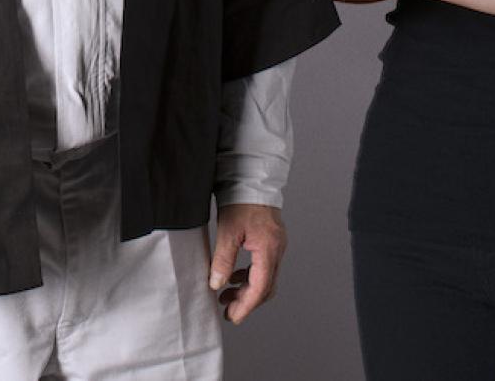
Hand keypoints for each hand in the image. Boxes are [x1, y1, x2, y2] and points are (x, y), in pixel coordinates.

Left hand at [209, 203, 286, 324]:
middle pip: (266, 286)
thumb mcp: (227, 231)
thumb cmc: (241, 199)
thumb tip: (217, 284)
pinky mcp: (271, 241)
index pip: (261, 286)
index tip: (233, 317)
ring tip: (225, 295)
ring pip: (265, 278)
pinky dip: (249, 277)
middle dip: (247, 302)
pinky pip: (263, 267)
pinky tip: (233, 277)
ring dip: (247, 290)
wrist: (251, 178)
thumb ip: (223, 260)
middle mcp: (277, 249)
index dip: (247, 305)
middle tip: (228, 311)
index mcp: (269, 248)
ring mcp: (276, 245)